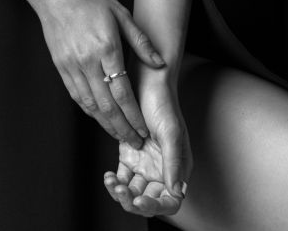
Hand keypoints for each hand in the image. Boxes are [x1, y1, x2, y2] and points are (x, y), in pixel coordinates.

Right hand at [30, 0, 165, 149]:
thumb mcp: (120, 12)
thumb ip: (140, 41)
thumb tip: (160, 63)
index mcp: (106, 48)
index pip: (122, 92)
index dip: (134, 115)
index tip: (144, 129)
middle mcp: (87, 61)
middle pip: (106, 105)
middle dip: (122, 128)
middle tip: (135, 142)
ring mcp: (71, 65)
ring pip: (90, 104)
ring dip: (106, 124)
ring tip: (120, 136)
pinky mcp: (61, 66)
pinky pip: (76, 95)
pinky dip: (89, 110)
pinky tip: (99, 117)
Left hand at [103, 74, 191, 217]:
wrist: (145, 81)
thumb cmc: (163, 102)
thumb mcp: (171, 132)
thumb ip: (173, 162)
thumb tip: (177, 192)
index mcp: (178, 167)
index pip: (171, 200)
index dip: (156, 206)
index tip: (140, 200)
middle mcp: (161, 168)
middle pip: (149, 199)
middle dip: (135, 202)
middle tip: (122, 194)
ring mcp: (144, 163)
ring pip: (133, 191)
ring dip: (122, 193)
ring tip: (112, 183)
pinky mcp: (129, 154)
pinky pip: (122, 177)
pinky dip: (114, 182)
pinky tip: (109, 176)